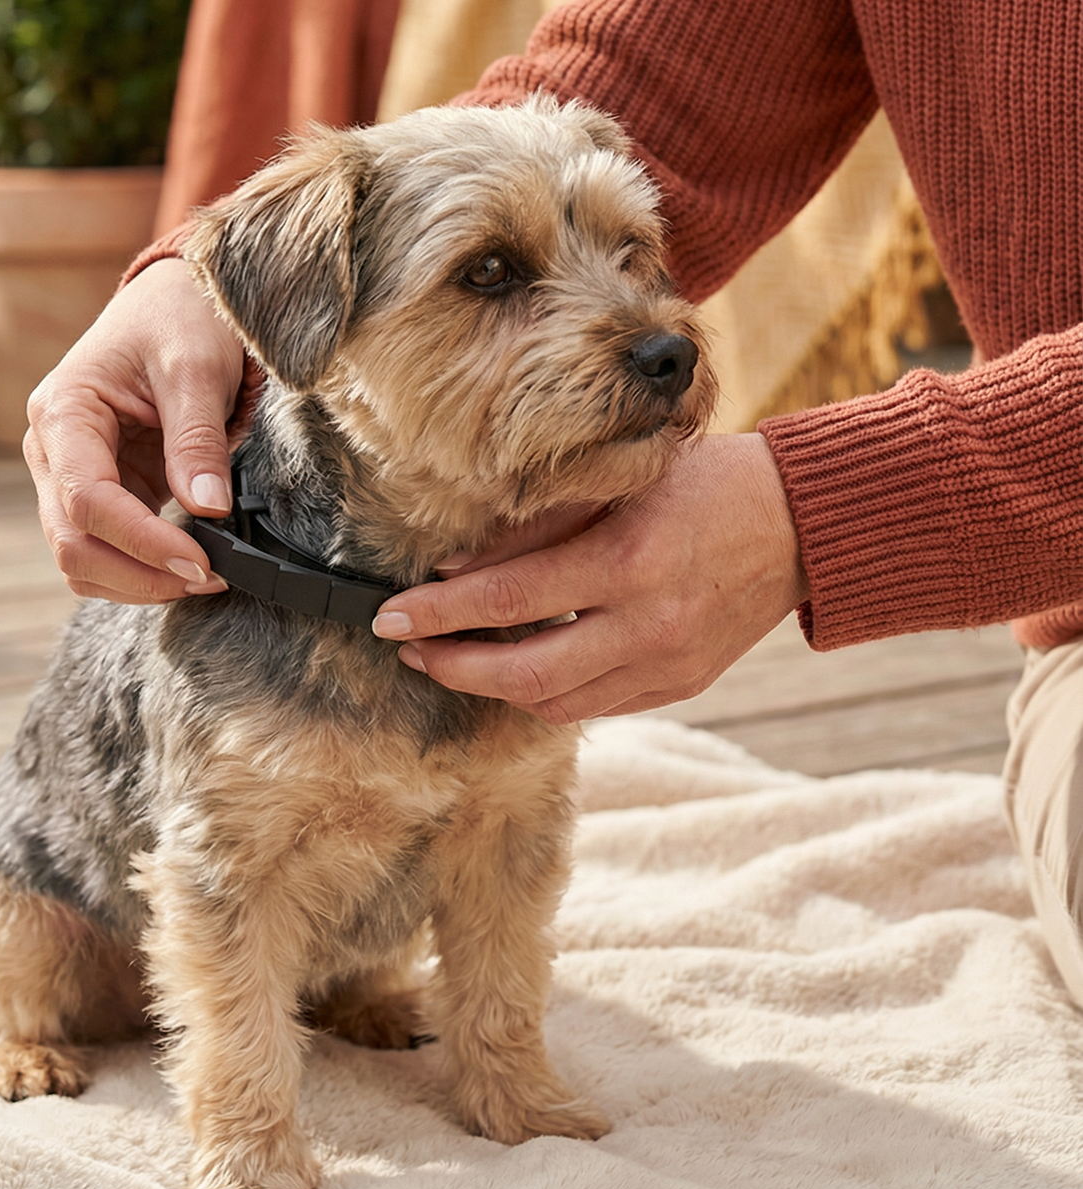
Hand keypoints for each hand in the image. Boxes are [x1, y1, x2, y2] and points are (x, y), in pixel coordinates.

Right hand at [23, 257, 243, 602]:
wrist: (179, 301)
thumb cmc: (182, 318)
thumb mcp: (196, 368)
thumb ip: (195, 439)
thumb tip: (205, 509)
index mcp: (63, 412)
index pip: (87, 500)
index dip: (142, 542)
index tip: (200, 563)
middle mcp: (52, 450)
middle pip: (72, 543)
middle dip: (138, 574)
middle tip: (211, 578)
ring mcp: (69, 476)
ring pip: (82, 559)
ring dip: (137, 582)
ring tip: (206, 575)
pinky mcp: (99, 492)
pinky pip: (105, 550)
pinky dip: (141, 570)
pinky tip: (189, 563)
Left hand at [371, 434, 809, 721]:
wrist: (800, 524)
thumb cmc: (702, 484)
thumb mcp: (617, 482)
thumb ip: (536, 529)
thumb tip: (453, 568)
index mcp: (628, 561)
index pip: (508, 600)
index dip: (439, 613)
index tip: (388, 616)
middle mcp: (648, 625)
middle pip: (525, 675)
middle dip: (452, 667)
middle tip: (408, 649)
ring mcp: (667, 666)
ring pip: (555, 704)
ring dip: (492, 687)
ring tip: (452, 658)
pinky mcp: (680, 687)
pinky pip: (594, 706)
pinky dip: (545, 692)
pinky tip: (516, 665)